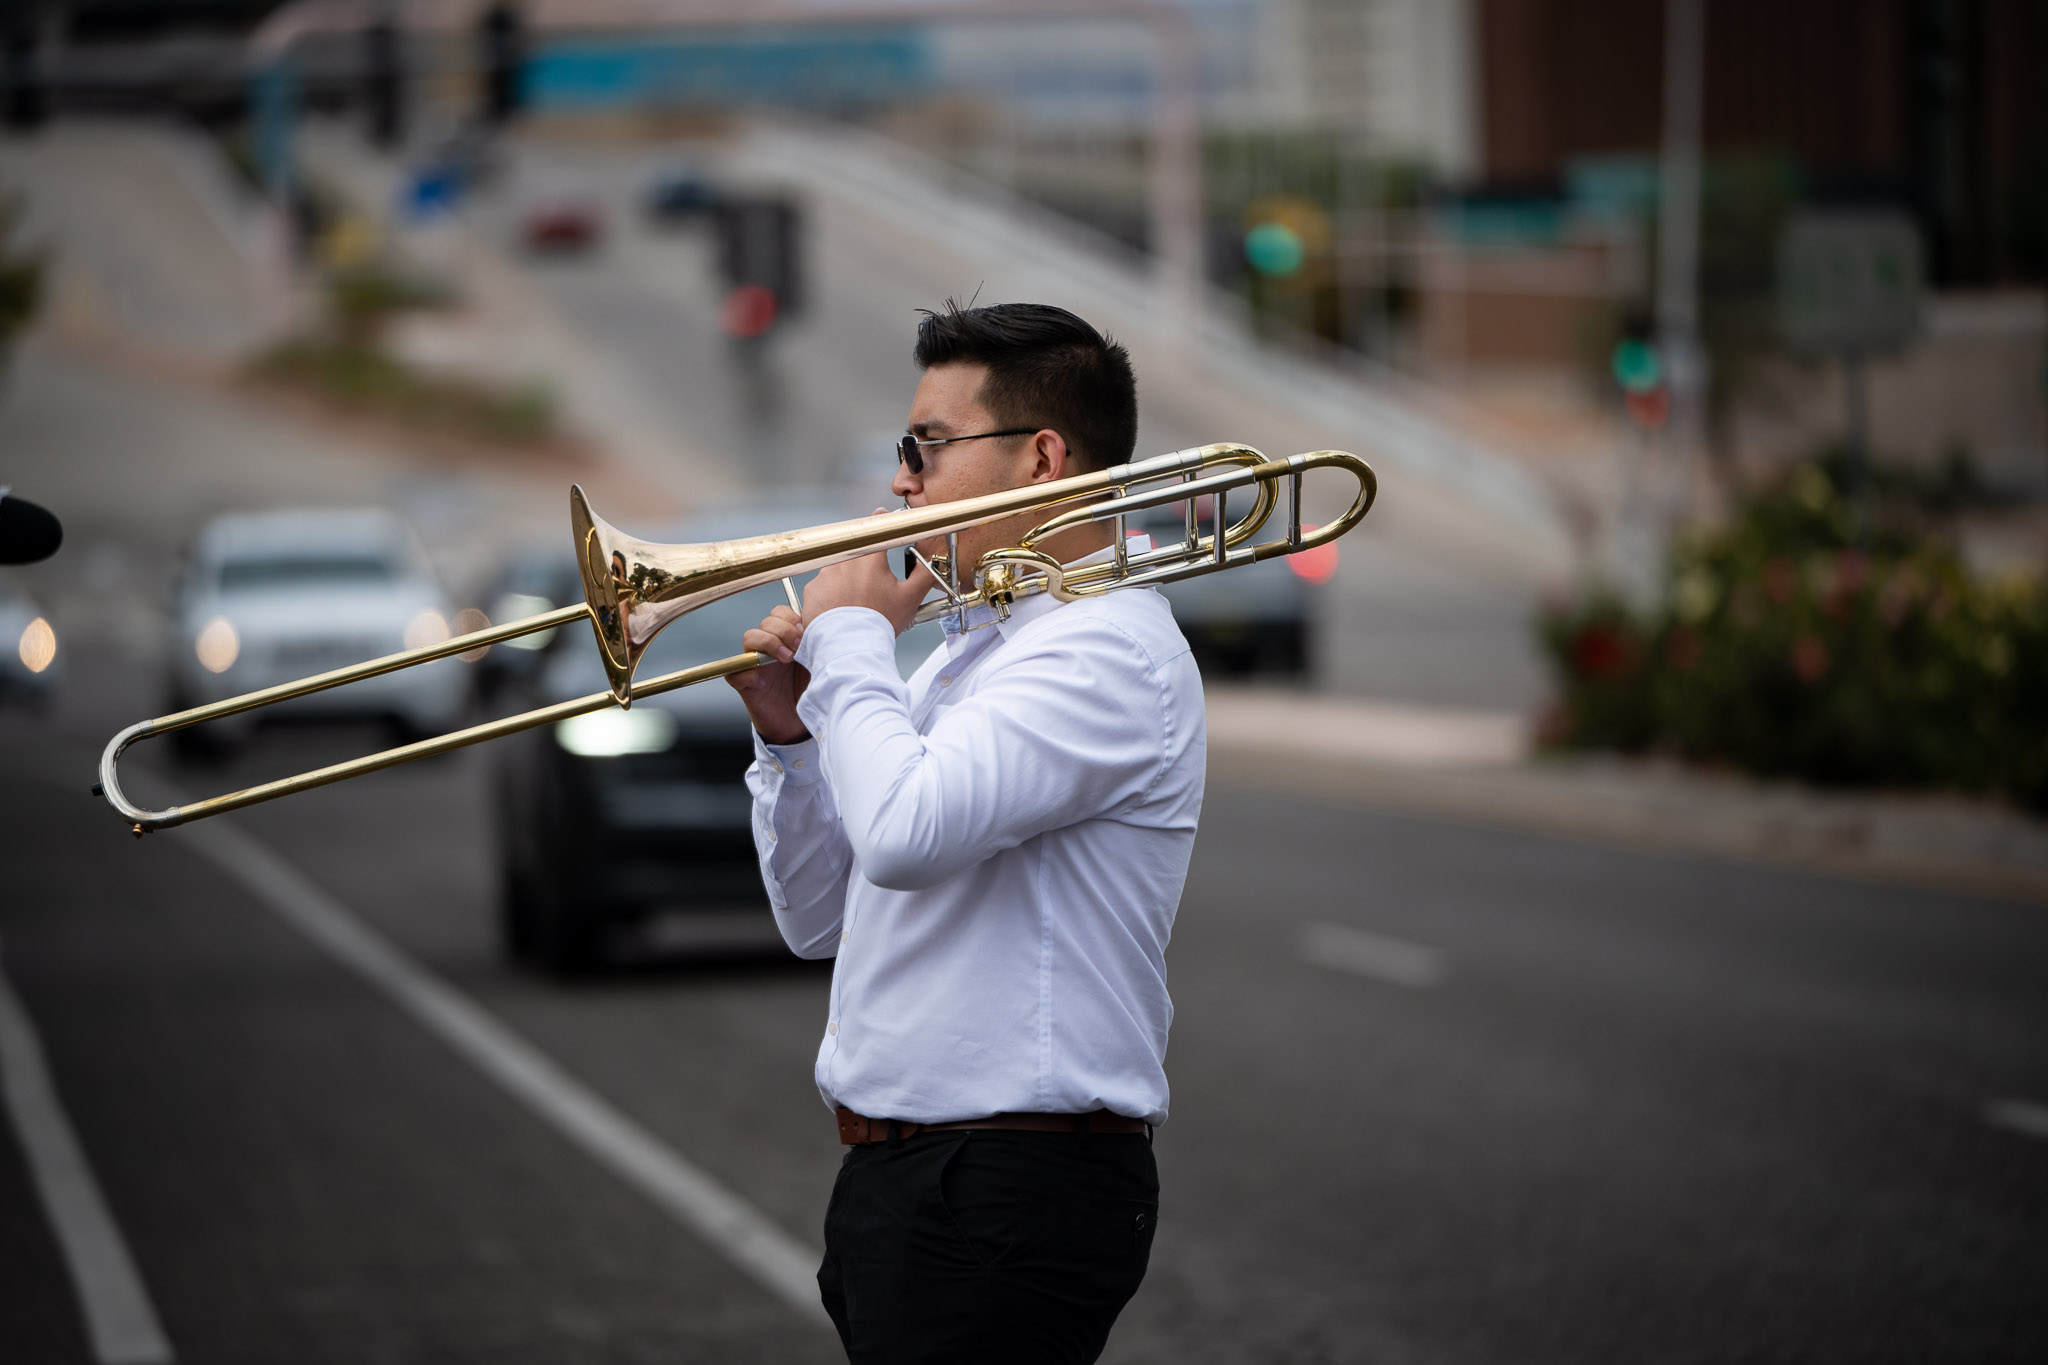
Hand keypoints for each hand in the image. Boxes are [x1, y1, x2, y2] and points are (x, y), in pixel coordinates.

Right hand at [727, 605, 810, 743]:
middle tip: (799, 647)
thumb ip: (818, 647)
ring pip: (750, 637)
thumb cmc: (810, 693)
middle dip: (784, 630)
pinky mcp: (745, 685)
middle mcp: (769, 649)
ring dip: (768, 643)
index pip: (780, 614)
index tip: (807, 631)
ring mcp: (755, 665)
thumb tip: (827, 628)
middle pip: (766, 622)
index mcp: (787, 640)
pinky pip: (734, 671)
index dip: (791, 618)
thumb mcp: (819, 666)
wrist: (799, 726)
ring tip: (786, 659)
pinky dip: (747, 672)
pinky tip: (763, 681)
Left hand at [800, 519, 934, 635]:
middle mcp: (844, 561)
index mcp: (869, 558)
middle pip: (856, 549)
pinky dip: (832, 593)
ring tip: (857, 600)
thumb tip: (931, 562)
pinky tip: (842, 607)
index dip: (882, 522)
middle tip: (873, 579)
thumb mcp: (909, 598)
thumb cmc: (878, 623)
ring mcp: (825, 574)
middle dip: (865, 560)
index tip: (883, 519)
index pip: (877, 526)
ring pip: (839, 567)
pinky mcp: (812, 590)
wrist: (850, 647)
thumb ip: (924, 575)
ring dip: (847, 578)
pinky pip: (824, 585)